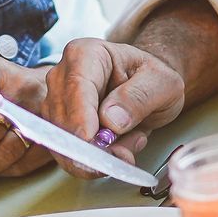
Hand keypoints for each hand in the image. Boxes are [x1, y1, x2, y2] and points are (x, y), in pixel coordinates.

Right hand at [40, 39, 184, 178]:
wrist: (148, 89)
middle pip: (62, 116)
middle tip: (123, 155)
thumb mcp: (160, 83)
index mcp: (86, 54)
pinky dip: (93, 162)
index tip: (90, 139)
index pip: (76, 86)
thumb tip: (111, 120)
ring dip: (96, 155)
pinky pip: (67, 154)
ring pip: (61, 140)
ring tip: (129, 144)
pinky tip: (118, 150)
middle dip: (91, 144)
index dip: (80, 116)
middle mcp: (63, 76)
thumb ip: (138, 97)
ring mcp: (57, 102)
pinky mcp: (60, 127)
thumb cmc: (152, 79)